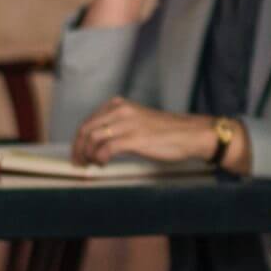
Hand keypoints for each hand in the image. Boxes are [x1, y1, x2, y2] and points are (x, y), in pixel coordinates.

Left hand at [70, 98, 215, 165]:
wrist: (191, 135)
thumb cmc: (167, 132)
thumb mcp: (138, 121)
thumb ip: (119, 126)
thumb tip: (98, 143)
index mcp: (120, 105)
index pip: (89, 121)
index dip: (79, 139)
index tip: (78, 153)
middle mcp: (121, 110)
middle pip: (86, 130)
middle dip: (78, 148)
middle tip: (79, 163)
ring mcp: (127, 124)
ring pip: (93, 139)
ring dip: (87, 155)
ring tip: (92, 165)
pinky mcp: (134, 139)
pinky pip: (106, 149)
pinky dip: (100, 158)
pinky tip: (103, 164)